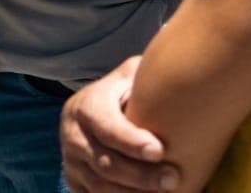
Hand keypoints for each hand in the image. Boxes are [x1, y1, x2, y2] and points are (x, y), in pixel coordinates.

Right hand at [62, 58, 177, 192]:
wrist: (90, 112)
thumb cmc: (122, 96)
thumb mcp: (129, 78)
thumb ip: (144, 77)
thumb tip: (179, 70)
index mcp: (85, 107)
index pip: (105, 126)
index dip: (130, 141)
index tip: (160, 150)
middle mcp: (72, 135)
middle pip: (105, 162)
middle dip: (141, 175)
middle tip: (174, 179)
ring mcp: (71, 160)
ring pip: (100, 186)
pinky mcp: (74, 181)